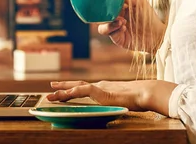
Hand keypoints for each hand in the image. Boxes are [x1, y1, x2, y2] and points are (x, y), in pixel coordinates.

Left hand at [47, 80, 177, 114]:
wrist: (145, 93)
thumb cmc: (138, 98)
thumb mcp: (122, 102)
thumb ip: (114, 104)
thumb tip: (111, 110)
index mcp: (104, 88)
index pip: (84, 88)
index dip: (72, 89)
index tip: (63, 90)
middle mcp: (100, 86)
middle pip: (77, 85)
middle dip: (63, 87)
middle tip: (50, 87)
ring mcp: (100, 88)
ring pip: (77, 88)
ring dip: (63, 91)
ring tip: (51, 94)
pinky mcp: (102, 92)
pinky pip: (84, 91)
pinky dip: (73, 92)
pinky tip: (65, 94)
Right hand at [97, 0, 164, 52]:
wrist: (156, 34)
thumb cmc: (149, 17)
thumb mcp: (139, 2)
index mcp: (119, 9)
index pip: (106, 6)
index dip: (103, 3)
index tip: (105, 1)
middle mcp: (115, 19)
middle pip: (100, 17)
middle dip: (104, 15)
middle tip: (113, 13)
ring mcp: (115, 29)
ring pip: (102, 27)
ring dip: (109, 23)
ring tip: (122, 21)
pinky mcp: (117, 39)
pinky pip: (110, 34)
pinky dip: (115, 29)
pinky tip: (124, 28)